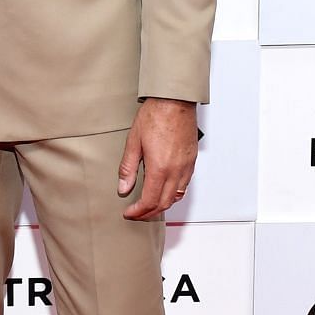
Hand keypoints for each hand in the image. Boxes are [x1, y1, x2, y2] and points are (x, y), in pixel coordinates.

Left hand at [118, 98, 198, 220]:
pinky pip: (184, 185)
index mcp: (160, 168)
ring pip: (176, 196)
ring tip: (149, 205)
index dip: (138, 211)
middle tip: (136, 213)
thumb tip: (123, 188)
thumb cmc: (155, 116)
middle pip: (164, 203)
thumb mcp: (134, 142)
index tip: (129, 213)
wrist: (175, 100)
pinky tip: (164, 190)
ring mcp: (186, 166)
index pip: (149, 201)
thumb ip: (128, 168)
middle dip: (149, 213)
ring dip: (162, 205)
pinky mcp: (192, 160)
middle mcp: (176, 171)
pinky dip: (173, 193)